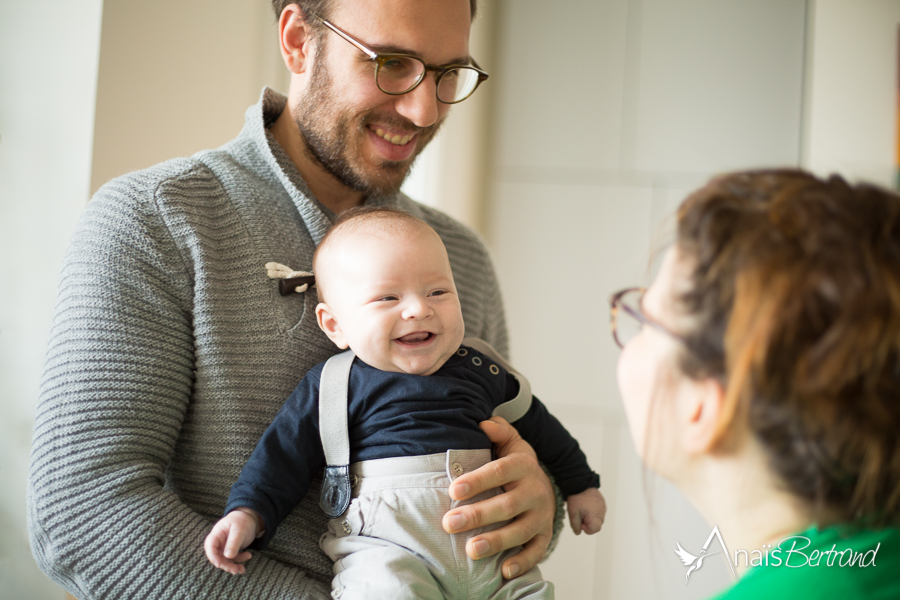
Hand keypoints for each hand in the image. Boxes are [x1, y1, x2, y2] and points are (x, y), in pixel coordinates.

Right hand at [203, 508, 260, 574]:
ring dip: (232, 565)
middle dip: (225, 564)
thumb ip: (233, 543)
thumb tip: (228, 556)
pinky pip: (232, 558)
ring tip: (242, 569)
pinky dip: (239, 560)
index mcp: (217, 533)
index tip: (219, 565)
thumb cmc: (242, 520)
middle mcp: (218, 541)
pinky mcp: (230, 549)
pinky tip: (248, 556)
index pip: (210, 546)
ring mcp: (224, 546)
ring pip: (224, 559)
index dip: (213, 556)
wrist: (249, 517)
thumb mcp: (239, 530)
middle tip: (235, 570)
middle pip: (216, 556)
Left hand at [441, 416, 554, 579]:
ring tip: (471, 549)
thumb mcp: (510, 443)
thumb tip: (484, 423)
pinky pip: (536, 551)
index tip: (453, 490)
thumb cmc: (514, 465)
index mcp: (523, 465)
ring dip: (497, 541)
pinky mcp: (544, 535)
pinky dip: (522, 562)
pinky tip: (504, 571)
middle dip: (478, 515)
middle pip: (507, 504)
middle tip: (449, 523)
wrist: (543, 484)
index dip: (477, 480)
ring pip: (521, 530)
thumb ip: (499, 430)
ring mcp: (542, 515)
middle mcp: (535, 490)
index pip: (500, 471)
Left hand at [566, 488, 605, 534]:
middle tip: (580, 515)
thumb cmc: (576, 498)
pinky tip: (586, 505)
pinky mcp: (602, 502)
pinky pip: (599, 511)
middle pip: (597, 525)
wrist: (581, 482)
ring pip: (598, 518)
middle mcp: (602, 512)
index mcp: (595, 516)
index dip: (586, 529)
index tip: (580, 521)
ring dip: (591, 517)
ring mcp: (603, 507)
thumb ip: (575, 525)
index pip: (594, 530)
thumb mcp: (572, 513)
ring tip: (583, 509)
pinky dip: (593, 511)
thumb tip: (578, 533)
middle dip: (588, 523)